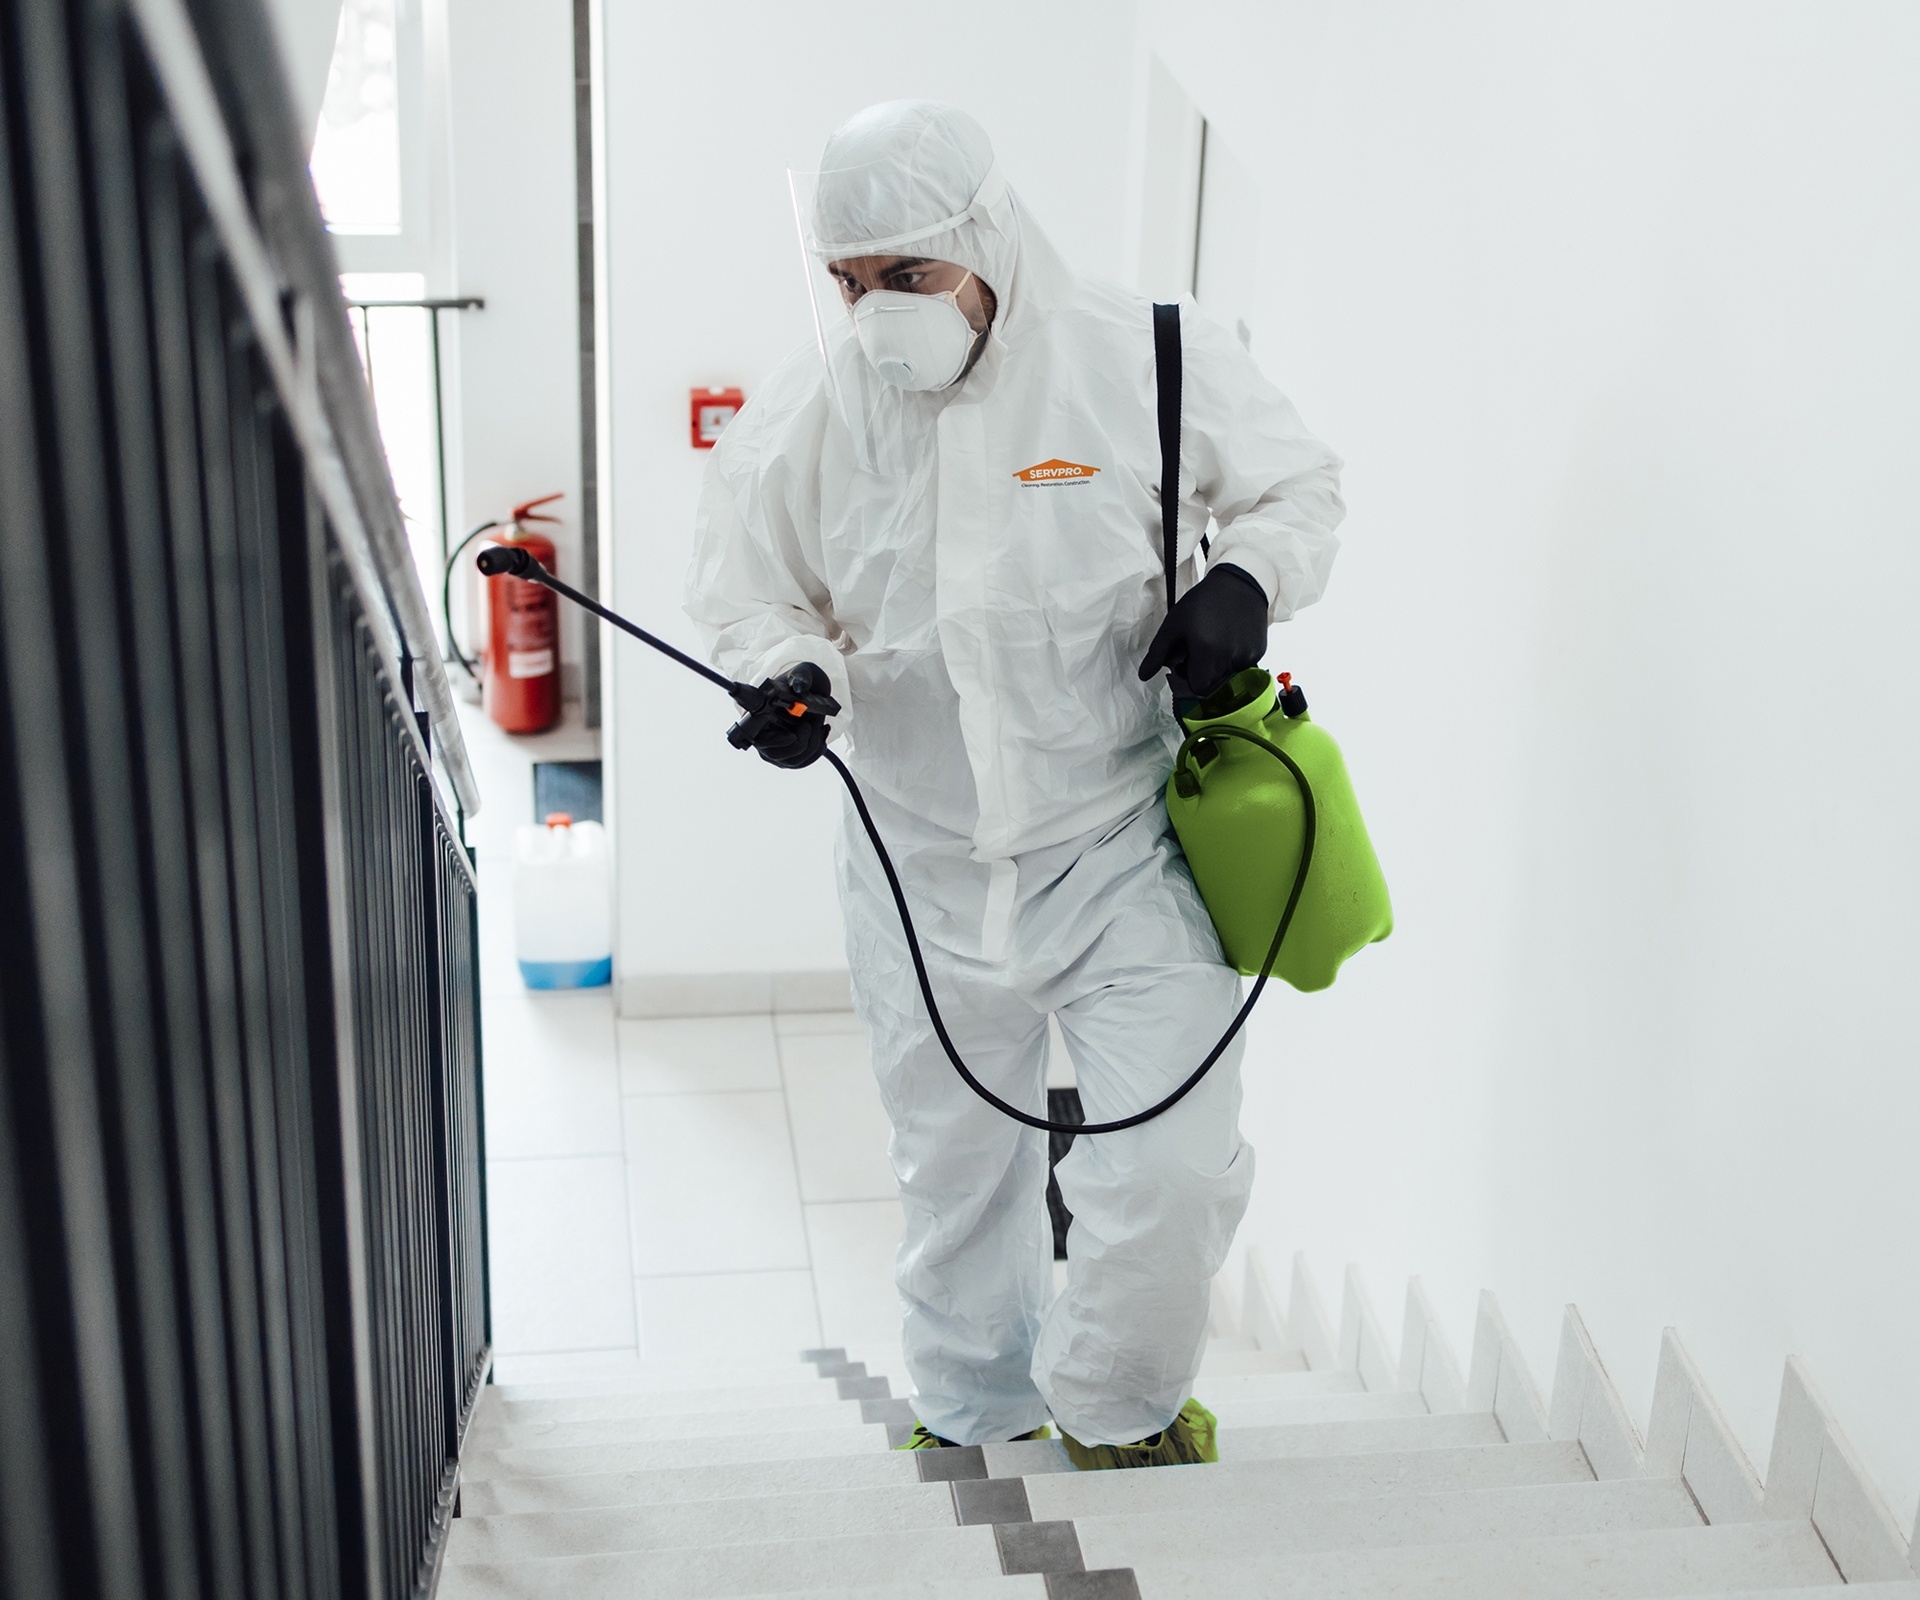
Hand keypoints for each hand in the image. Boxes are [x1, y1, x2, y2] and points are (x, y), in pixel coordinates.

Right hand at [741, 662, 835, 768]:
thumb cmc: (801, 680)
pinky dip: (818, 748)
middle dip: (801, 742)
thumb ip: (800, 677)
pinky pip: (805, 761)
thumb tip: (799, 687)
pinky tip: (821, 731)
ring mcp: (776, 748)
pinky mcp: (791, 755)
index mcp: (758, 716)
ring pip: (794, 761)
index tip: (793, 735)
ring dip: (813, 743)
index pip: (757, 739)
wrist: (814, 689)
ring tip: (817, 724)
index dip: (775, 742)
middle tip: (810, 723)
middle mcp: (763, 736)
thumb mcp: (802, 673)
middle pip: (776, 755)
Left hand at [1137, 563, 1269, 697]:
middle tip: (1198, 652)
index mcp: (1207, 651)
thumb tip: (1143, 676)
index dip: (1190, 679)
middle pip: (1213, 685)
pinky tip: (1229, 639)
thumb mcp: (1174, 624)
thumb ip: (1158, 653)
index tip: (1185, 666)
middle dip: (1203, 674)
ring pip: (1228, 677)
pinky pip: (1243, 667)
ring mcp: (1248, 655)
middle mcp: (1230, 657)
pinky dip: (1233, 659)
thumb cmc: (1203, 602)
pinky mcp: (1259, 651)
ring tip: (1214, 642)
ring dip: (1218, 667)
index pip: (1198, 688)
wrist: (1239, 583)